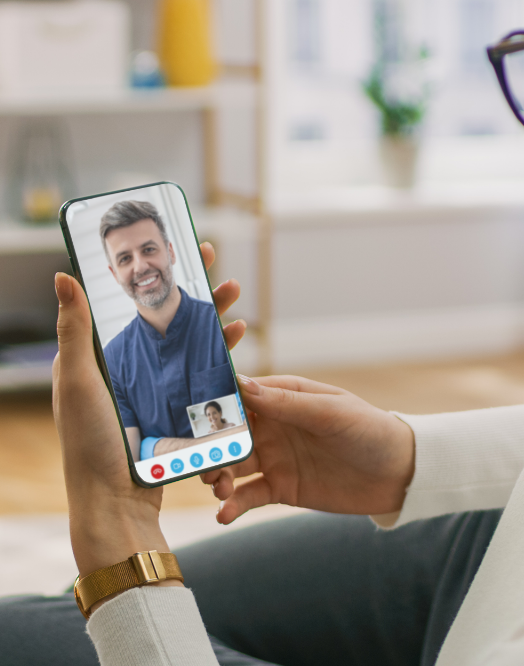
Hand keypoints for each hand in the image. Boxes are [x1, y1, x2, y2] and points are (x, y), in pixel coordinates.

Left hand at [54, 243, 240, 606]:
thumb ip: (75, 330)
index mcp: (104, 358)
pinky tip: (237, 342)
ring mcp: (158, 391)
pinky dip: (222, 356)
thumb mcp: (79, 380)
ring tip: (236, 298)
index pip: (134, 302)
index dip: (157, 273)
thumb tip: (62, 275)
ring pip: (193, 343)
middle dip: (195, 287)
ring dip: (214, 318)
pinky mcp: (179, 412)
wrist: (116, 502)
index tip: (177, 246)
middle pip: (170, 317)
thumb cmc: (89, 443)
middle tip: (216, 261)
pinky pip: (205, 377)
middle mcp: (132, 370)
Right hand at [202, 376, 415, 523]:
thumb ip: (288, 403)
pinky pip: (248, 496)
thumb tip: (242, 384)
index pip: (239, 393)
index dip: (211, 401)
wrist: (398, 473)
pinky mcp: (280, 488)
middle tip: (200, 461)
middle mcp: (272, 425)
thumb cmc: (369, 430)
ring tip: (219, 488)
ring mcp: (274, 457)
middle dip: (207, 446)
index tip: (185, 413)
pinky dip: (232, 505)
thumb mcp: (332, 413)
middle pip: (226, 433)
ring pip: (231, 465)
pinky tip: (224, 514)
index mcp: (283, 396)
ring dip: (216, 475)